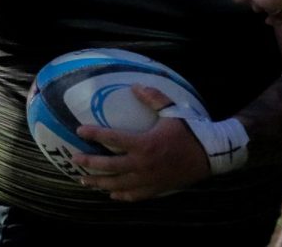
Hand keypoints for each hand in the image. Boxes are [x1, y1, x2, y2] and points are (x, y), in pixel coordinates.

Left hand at [72, 85, 210, 200]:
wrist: (208, 156)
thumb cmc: (189, 132)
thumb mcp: (172, 111)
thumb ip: (153, 98)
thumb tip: (135, 86)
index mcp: (144, 144)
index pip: (112, 139)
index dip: (94, 134)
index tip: (79, 131)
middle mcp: (142, 165)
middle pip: (109, 166)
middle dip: (88, 163)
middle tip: (74, 159)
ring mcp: (147, 180)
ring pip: (117, 185)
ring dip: (98, 183)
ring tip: (84, 180)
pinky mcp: (154, 189)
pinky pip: (132, 196)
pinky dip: (120, 196)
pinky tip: (111, 194)